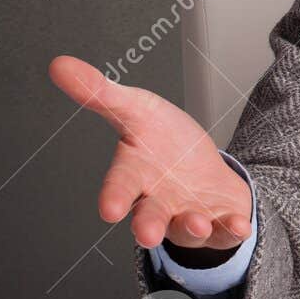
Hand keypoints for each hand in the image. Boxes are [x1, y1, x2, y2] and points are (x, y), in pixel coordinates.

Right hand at [48, 55, 252, 252]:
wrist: (201, 166)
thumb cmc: (163, 141)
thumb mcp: (136, 109)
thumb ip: (100, 92)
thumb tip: (59, 65)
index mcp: (136, 175)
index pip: (120, 186)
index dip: (114, 196)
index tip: (108, 209)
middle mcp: (158, 202)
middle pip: (150, 218)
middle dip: (148, 226)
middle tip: (146, 234)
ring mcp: (187, 215)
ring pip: (186, 229)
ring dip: (192, 228)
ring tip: (196, 222)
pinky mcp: (218, 221)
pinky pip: (225, 231)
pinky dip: (232, 230)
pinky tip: (240, 227)